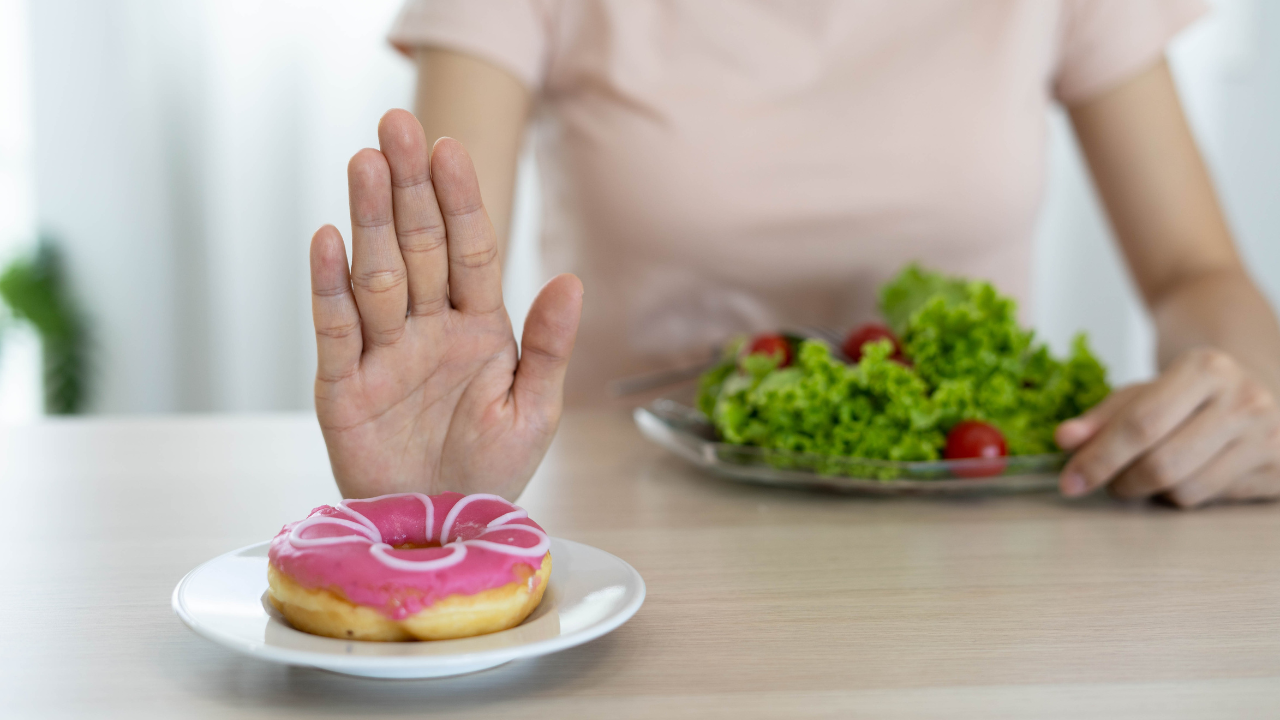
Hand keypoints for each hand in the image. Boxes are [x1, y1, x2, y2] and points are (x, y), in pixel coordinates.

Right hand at [310, 109, 582, 500]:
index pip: (469, 250)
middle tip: (396, 126)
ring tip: (363, 163)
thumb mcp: (535, 410)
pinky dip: (330, 287)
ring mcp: (382, 353)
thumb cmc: (493, 471)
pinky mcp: (341, 387)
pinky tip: (328, 239)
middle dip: (408, 188)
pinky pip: (335, 329)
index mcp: (478, 326)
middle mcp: (426, 328)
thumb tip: (573, 280)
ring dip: (369, 220)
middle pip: (417, 246)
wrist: (444, 532)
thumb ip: (549, 345)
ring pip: (375, 274)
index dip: (462, 201)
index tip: (452, 149)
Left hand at [1056, 347, 1279, 507]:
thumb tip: (1064, 441)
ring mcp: (1270, 438)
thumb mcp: (1142, 392)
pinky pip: (1212, 501)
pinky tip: (1185, 473)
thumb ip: (1100, 417)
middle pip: (1162, 464)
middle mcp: (1246, 400)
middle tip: (1108, 481)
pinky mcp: (1279, 472)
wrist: (1257, 388)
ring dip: (1152, 492)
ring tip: (1145, 473)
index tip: (1070, 480)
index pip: (1141, 424)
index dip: (1099, 458)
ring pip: (1186, 490)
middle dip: (1122, 481)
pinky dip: (1184, 494)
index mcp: (1207, 368)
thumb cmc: (1188, 393)